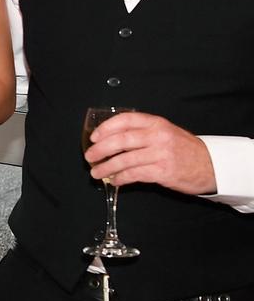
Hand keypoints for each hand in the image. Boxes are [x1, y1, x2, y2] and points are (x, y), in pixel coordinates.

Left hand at [85, 112, 215, 193]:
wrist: (211, 165)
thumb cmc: (183, 149)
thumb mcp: (164, 132)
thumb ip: (142, 132)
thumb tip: (109, 139)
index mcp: (156, 123)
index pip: (125, 120)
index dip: (106, 128)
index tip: (93, 137)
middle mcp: (158, 136)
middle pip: (121, 140)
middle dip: (101, 149)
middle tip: (89, 156)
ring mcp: (161, 154)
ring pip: (125, 159)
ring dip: (107, 167)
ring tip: (96, 172)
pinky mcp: (163, 171)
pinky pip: (134, 174)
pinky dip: (121, 178)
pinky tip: (114, 180)